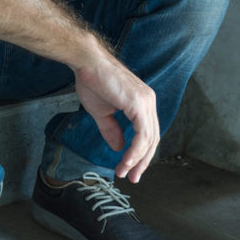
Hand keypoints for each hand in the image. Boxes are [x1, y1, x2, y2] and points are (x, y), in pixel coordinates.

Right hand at [72, 47, 159, 182]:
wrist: (86, 62)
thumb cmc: (92, 80)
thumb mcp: (101, 111)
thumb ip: (111, 130)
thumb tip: (118, 148)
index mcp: (142, 102)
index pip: (147, 133)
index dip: (139, 153)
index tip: (128, 168)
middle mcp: (149, 101)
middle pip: (152, 139)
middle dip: (142, 161)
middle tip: (132, 177)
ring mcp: (146, 102)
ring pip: (149, 139)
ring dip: (137, 159)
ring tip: (126, 172)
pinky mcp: (139, 104)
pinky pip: (142, 135)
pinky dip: (135, 151)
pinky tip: (126, 161)